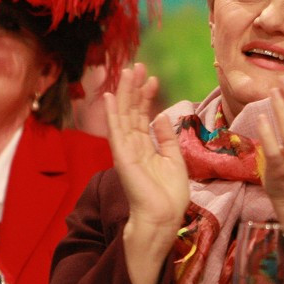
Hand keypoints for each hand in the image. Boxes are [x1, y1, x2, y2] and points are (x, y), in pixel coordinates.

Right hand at [105, 64, 188, 238]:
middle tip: (137, 66)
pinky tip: (108, 97)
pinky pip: (115, 132)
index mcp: (145, 147)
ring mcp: (125, 151)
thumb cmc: (170, 195)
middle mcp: (132, 146)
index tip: (152, 78)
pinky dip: (111, 114)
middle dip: (134, 88)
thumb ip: (166, 138)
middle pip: (130, 111)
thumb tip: (161, 116)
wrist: (164, 217)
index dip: (146, 96)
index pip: (142, 115)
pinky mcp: (122, 158)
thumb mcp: (174, 159)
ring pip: (122, 116)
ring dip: (123, 93)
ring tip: (127, 71)